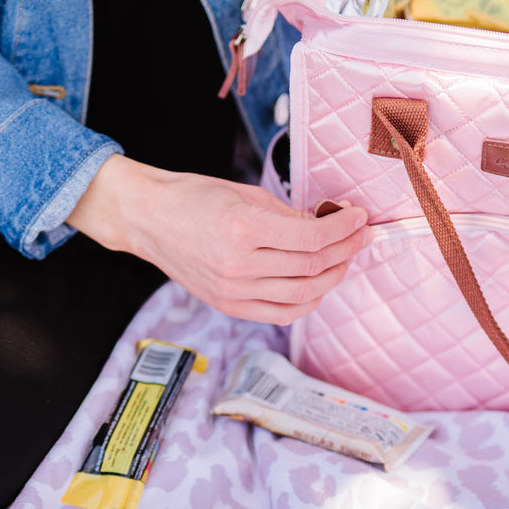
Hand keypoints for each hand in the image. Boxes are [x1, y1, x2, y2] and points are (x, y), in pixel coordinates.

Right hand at [67, 155, 370, 323]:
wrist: (148, 219)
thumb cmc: (193, 197)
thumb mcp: (246, 194)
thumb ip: (290, 215)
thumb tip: (330, 224)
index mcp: (242, 229)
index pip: (312, 238)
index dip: (344, 228)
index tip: (359, 217)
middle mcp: (238, 265)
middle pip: (312, 268)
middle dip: (346, 250)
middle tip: (361, 235)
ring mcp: (232, 291)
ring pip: (303, 294)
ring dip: (333, 276)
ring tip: (344, 257)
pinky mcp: (228, 306)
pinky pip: (282, 314)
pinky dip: (309, 301)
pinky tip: (319, 283)